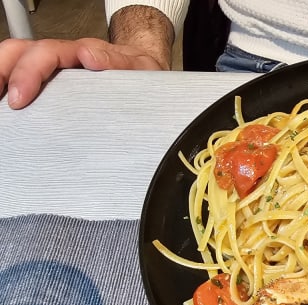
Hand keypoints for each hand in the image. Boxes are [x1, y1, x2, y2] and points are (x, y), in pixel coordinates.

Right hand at [0, 37, 166, 108]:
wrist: (148, 74)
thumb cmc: (141, 74)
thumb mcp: (142, 69)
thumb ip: (119, 64)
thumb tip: (89, 57)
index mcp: (84, 52)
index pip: (47, 53)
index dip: (29, 73)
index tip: (20, 98)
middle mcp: (65, 56)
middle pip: (22, 52)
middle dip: (5, 73)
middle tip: (3, 103)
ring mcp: (55, 68)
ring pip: (16, 60)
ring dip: (1, 76)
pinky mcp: (52, 82)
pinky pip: (22, 76)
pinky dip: (9, 84)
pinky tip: (5, 103)